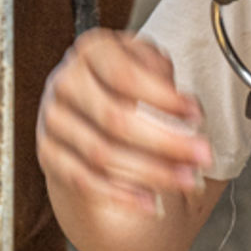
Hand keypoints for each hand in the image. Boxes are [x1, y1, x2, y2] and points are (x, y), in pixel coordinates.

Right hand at [37, 28, 212, 217]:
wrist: (84, 100)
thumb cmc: (124, 75)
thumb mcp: (145, 60)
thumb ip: (161, 74)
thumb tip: (185, 109)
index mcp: (91, 49)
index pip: (126, 77)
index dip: (164, 98)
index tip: (196, 115)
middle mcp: (66, 82)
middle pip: (115, 120)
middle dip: (166, 142)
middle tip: (201, 155)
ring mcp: (53, 120)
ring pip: (102, 155)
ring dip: (151, 172)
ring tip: (186, 179)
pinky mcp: (48, 154)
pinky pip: (85, 181)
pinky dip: (121, 195)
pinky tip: (150, 201)